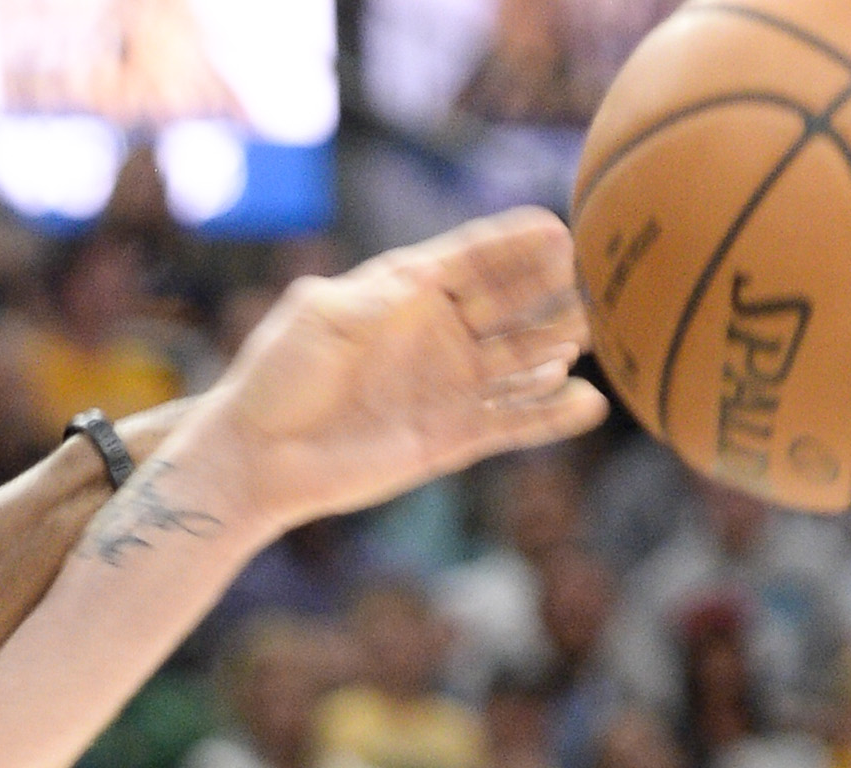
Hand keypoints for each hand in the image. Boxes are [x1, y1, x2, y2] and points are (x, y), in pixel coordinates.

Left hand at [141, 209, 603, 544]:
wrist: (257, 456)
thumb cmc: (275, 377)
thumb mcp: (316, 319)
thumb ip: (373, 298)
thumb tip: (427, 278)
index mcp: (406, 292)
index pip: (474, 258)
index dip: (515, 243)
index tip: (559, 229)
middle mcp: (439, 333)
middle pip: (510, 302)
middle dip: (551, 287)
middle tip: (593, 277)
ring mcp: (450, 384)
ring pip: (522, 359)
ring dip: (557, 344)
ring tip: (591, 332)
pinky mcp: (452, 436)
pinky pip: (512, 422)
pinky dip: (549, 414)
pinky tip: (585, 402)